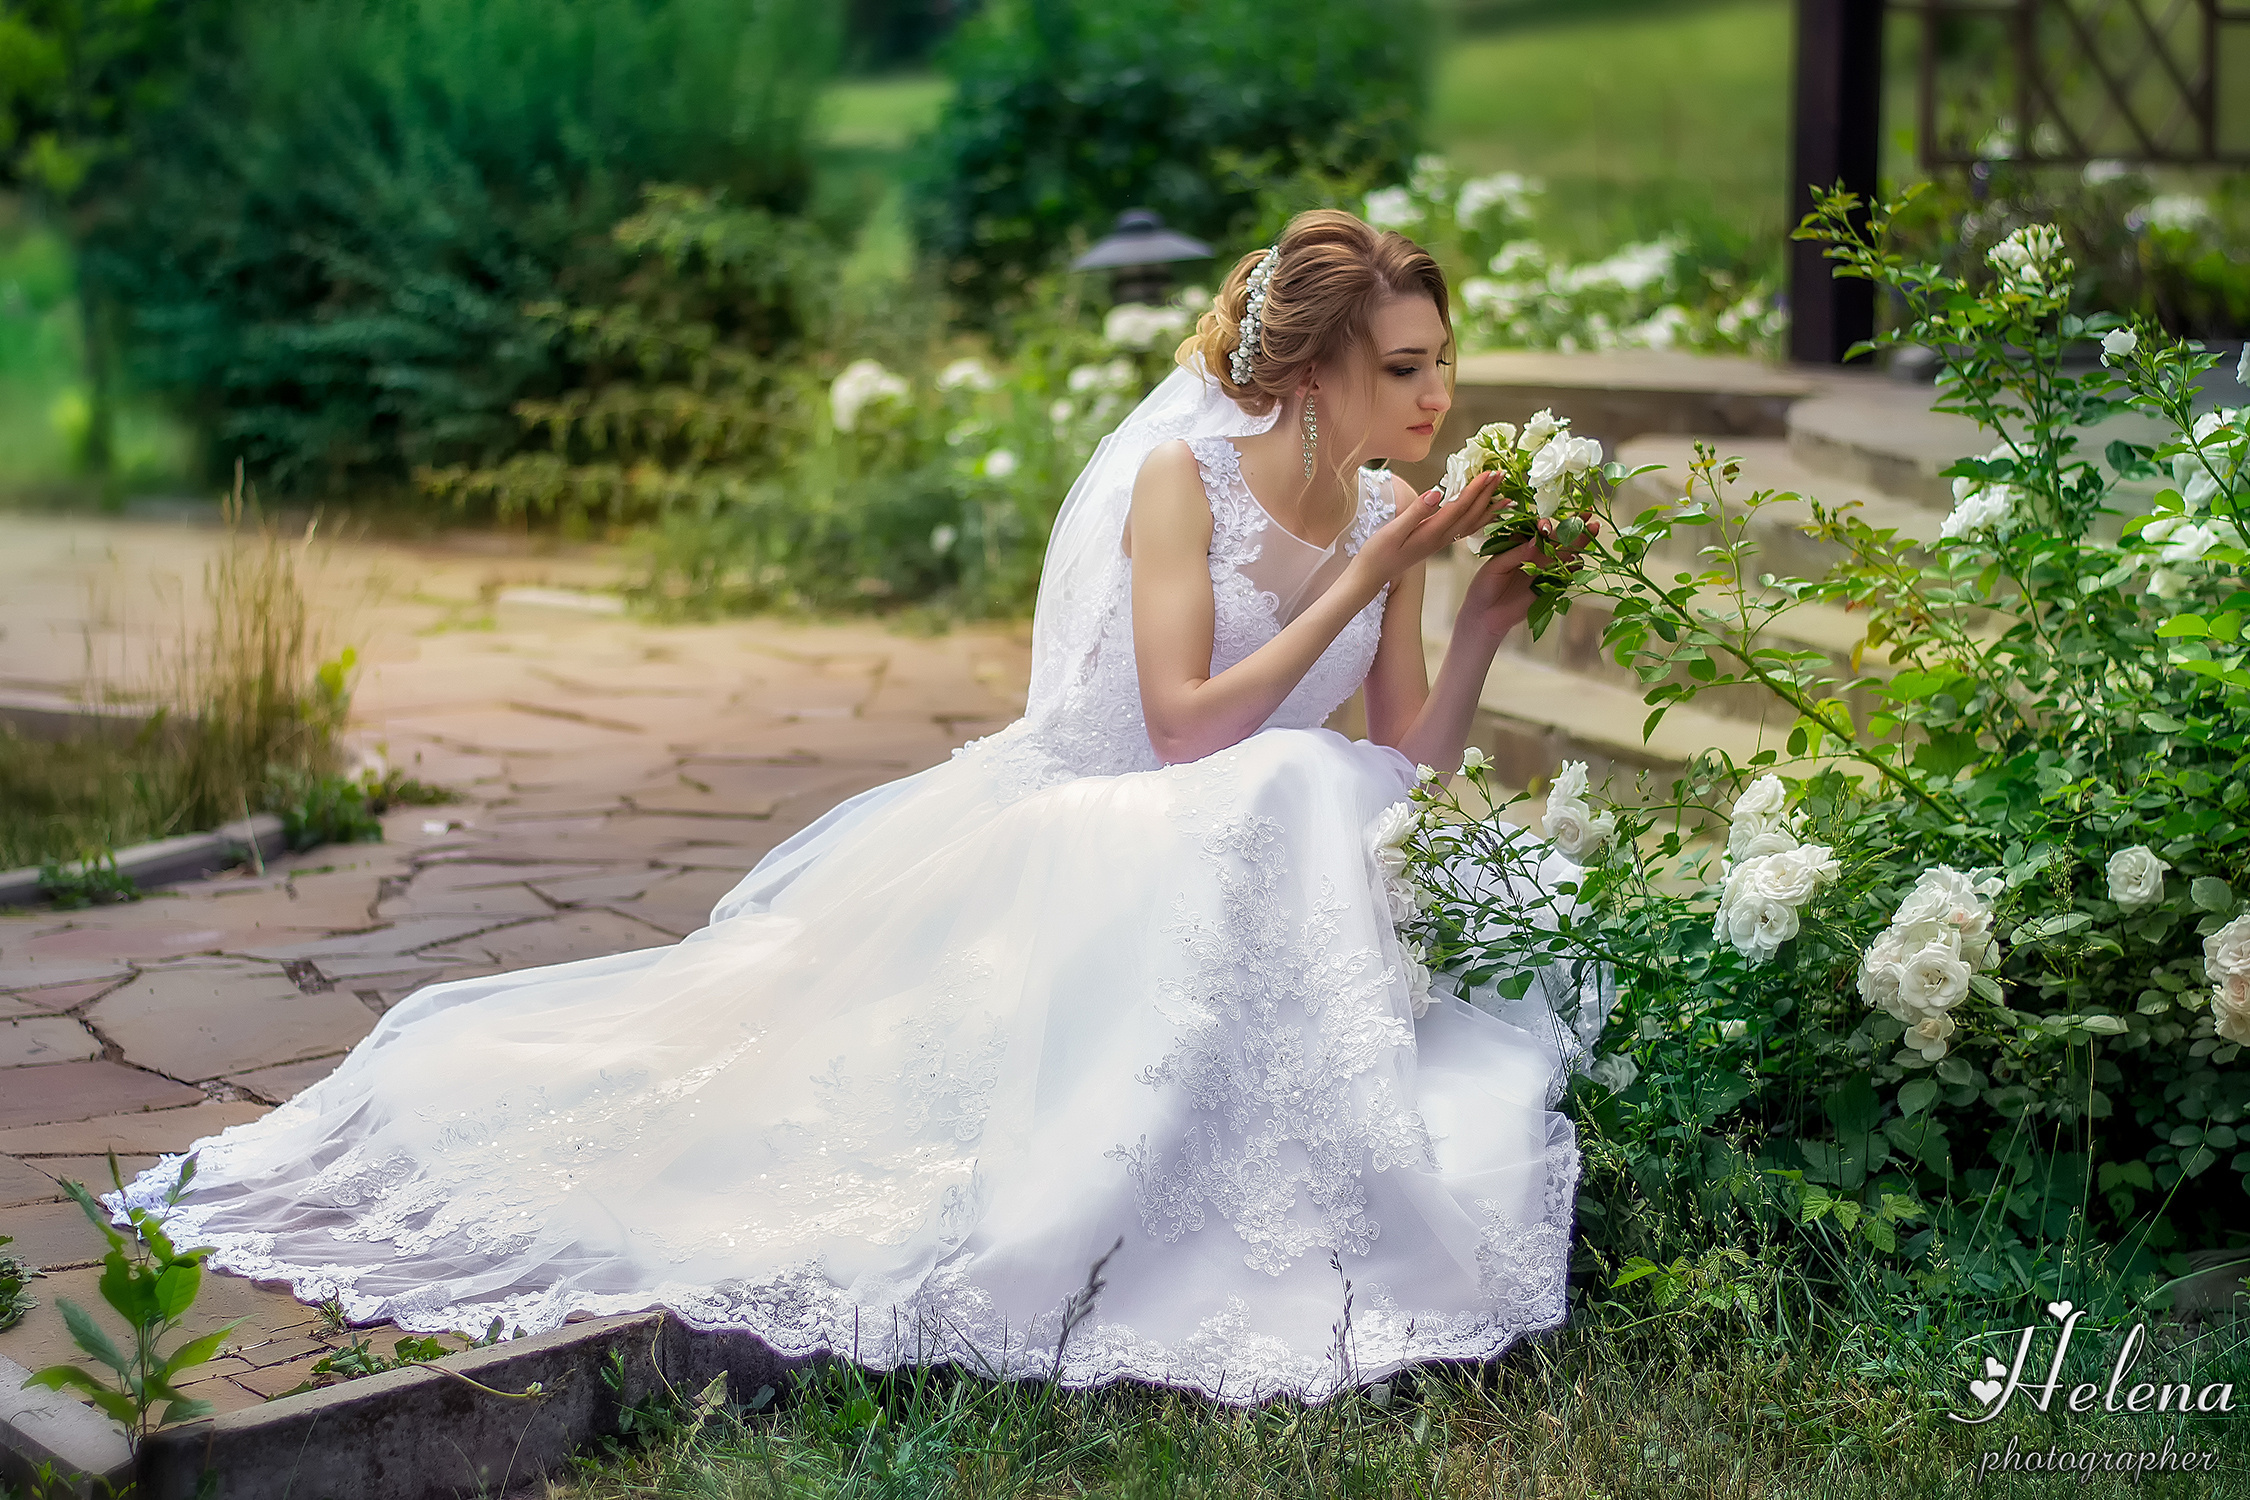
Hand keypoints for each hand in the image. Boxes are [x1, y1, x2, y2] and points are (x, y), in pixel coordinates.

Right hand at [1351, 472, 1504, 587]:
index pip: (1460, 507)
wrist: (1371, 576)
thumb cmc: (1377, 553)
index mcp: (1432, 533)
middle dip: (1488, 494)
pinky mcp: (1436, 543)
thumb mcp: (1393, 531)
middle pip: (1471, 514)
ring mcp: (1440, 542)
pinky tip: (1484, 516)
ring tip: (1505, 497)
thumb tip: (1437, 492)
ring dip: (1488, 508)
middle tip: (1502, 475)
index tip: (1489, 473)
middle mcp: (1441, 539)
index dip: (1476, 489)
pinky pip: (1463, 530)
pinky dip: (1478, 520)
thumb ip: (1417, 512)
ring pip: (1471, 524)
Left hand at [1458, 514, 1600, 642]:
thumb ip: (1517, 553)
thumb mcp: (1495, 566)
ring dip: (1580, 542)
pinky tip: (1581, 559)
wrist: (1486, 615)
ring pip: (1567, 553)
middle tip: (1587, 516)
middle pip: (1558, 537)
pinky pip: (1567, 574)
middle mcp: (1536, 553)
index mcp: (1520, 543)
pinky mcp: (1551, 585)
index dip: (1545, 524)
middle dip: (1573, 526)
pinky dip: (1575, 567)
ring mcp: (1545, 568)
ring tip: (1593, 530)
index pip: (1537, 529)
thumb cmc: (1484, 586)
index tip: (1546, 527)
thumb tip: (1537, 539)